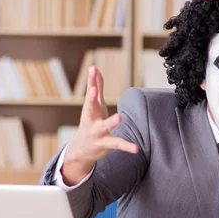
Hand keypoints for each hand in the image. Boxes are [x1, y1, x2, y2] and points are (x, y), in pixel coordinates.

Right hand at [61, 66, 138, 185]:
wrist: (82, 148)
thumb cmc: (91, 121)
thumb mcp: (93, 104)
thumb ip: (96, 87)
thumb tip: (94, 68)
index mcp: (89, 108)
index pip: (90, 92)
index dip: (91, 81)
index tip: (93, 69)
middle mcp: (90, 119)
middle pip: (89, 107)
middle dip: (91, 98)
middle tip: (94, 90)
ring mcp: (97, 132)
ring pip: (104, 127)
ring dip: (111, 122)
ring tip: (119, 117)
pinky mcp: (105, 143)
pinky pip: (117, 144)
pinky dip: (126, 146)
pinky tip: (136, 148)